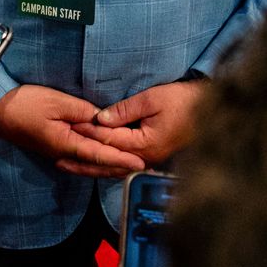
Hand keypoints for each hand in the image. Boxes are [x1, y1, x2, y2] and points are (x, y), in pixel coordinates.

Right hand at [0, 85, 145, 177]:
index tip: (139, 163)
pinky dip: (96, 162)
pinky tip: (104, 160)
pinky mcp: (53, 149)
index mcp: (65, 144)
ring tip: (129, 167)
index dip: (121, 159)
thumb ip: (82, 111)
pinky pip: (80, 161)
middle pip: (96, 167)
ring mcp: (57, 154)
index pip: (100, 155)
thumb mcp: (57, 101)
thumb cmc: (24, 104)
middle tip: (142, 169)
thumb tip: (102, 120)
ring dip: (109, 168)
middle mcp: (62, 155)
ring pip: (88, 166)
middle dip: (120, 168)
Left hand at [70, 81, 202, 166]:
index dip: (88, 133)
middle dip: (83, 159)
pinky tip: (93, 164)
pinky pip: (123, 165)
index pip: (108, 141)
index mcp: (144, 144)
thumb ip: (125, 110)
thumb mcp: (152, 99)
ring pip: (114, 168)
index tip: (69, 128)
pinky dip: (105, 165)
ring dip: (91, 166)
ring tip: (68, 165)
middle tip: (58, 157)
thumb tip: (100, 118)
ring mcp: (149, 161)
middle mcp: (145, 159)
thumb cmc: (183, 101)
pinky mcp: (151, 158)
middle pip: (107, 162)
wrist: (209, 109)